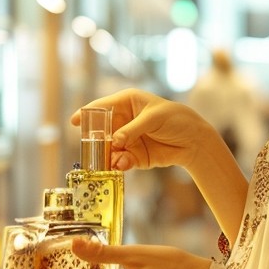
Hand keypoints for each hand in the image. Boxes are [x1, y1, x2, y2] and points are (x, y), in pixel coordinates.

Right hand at [72, 88, 218, 172]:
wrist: (194, 141)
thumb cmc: (176, 120)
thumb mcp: (154, 119)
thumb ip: (133, 129)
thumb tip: (115, 141)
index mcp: (127, 102)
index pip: (102, 106)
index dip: (87, 113)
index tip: (74, 122)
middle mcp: (124, 121)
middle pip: (101, 130)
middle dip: (96, 141)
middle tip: (92, 149)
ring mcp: (127, 139)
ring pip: (109, 148)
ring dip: (107, 155)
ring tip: (111, 161)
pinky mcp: (134, 156)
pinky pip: (120, 160)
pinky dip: (118, 164)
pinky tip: (121, 165)